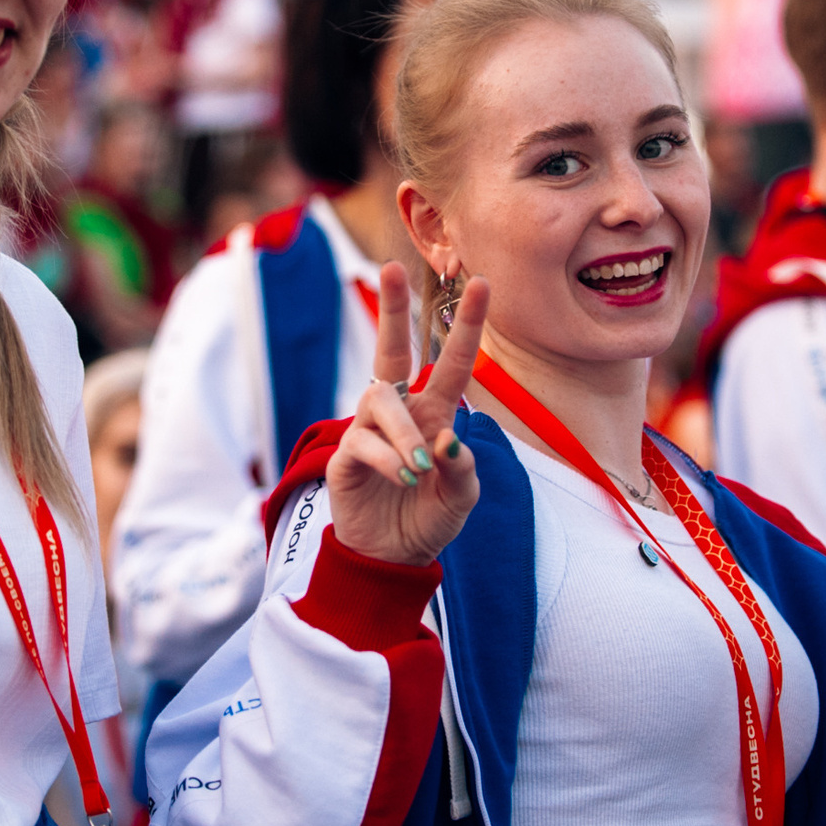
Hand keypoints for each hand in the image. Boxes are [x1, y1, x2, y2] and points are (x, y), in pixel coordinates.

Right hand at [325, 263, 489, 567]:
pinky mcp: (345, 455)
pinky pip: (363, 441)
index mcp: (434, 415)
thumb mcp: (462, 498)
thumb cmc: (428, 520)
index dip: (466, 325)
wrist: (391, 558)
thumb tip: (447, 438)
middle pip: (392, 350)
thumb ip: (462, 468)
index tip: (480, 283)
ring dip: (404, 433)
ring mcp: (369, 430)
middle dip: (392, 309)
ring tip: (419, 469)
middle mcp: (401, 413)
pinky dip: (386, 458)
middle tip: (390, 267)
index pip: (451, 363)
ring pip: (381, 400)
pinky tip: (401, 478)